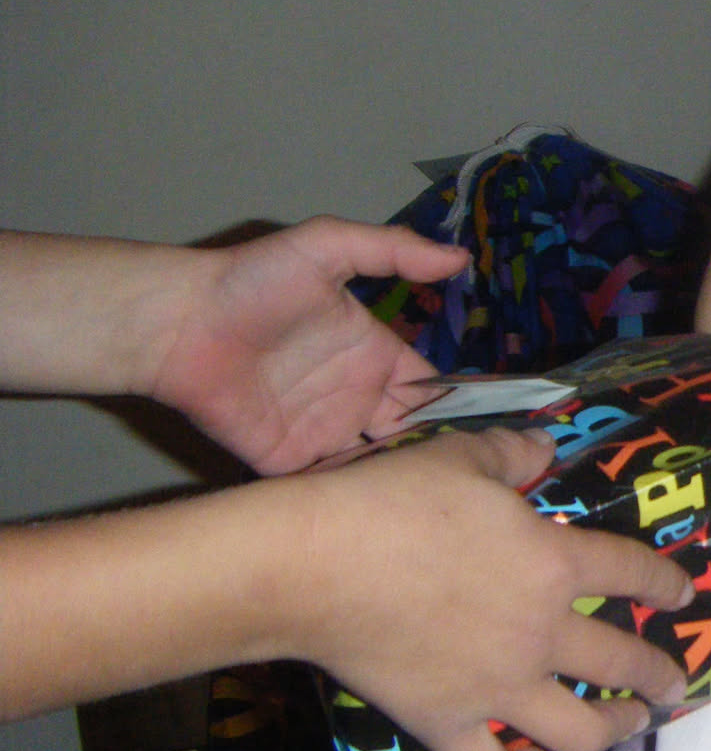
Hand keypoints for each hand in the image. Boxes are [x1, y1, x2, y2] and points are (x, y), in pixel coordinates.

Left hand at [147, 217, 468, 473]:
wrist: (177, 323)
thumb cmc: (252, 280)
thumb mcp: (329, 245)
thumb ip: (395, 251)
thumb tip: (460, 257)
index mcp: (374, 356)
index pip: (430, 389)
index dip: (459, 407)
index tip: (492, 428)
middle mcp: (355, 398)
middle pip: (411, 435)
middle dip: (438, 453)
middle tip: (466, 474)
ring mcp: (322, 433)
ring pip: (376, 467)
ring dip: (399, 480)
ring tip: (430, 494)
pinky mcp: (286, 461)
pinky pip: (328, 487)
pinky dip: (353, 499)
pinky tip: (378, 504)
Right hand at [293, 427, 694, 750]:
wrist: (317, 563)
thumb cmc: (394, 501)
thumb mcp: (464, 457)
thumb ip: (513, 455)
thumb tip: (543, 447)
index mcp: (555, 564)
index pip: (632, 573)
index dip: (665, 584)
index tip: (683, 595)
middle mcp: (541, 633)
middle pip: (622, 663)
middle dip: (658, 678)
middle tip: (674, 687)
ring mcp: (497, 689)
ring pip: (578, 733)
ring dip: (612, 731)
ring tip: (626, 728)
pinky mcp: (446, 726)